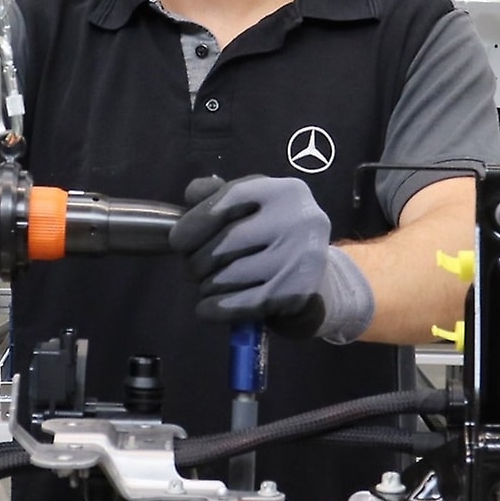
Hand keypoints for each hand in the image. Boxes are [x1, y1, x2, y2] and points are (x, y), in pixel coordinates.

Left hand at [169, 175, 373, 341]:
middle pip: (225, 241)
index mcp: (286, 192)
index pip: (230, 198)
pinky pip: (240, 303)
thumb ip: (219, 195)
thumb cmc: (276, 243)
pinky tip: (208, 308)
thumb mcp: (253, 211)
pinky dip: (215, 308)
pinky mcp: (298, 294)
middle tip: (194, 270)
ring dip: (207, 286)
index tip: (178, 242)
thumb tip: (193, 194)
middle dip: (197, 261)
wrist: (321, 286)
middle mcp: (300, 220)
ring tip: (210, 286)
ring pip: (228, 276)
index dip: (196, 221)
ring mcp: (301, 258)